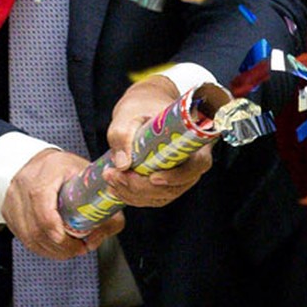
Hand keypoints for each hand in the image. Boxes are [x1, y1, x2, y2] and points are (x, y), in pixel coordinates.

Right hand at [3, 147, 124, 259]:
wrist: (39, 162)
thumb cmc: (65, 169)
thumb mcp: (88, 177)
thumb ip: (103, 205)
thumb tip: (101, 235)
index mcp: (46, 172)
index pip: (43, 205)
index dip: (56, 229)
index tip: (74, 242)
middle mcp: (25, 184)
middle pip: (37, 228)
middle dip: (61, 247)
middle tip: (79, 249)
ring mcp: (13, 199)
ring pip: (29, 237)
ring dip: (51, 251)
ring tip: (69, 250)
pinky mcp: (9, 212)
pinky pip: (23, 238)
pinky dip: (41, 247)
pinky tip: (54, 247)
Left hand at [103, 77, 214, 209]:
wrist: (142, 109)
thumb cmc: (140, 108)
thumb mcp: (129, 116)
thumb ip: (124, 135)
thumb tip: (123, 165)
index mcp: (193, 141)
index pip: (196, 166)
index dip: (177, 176)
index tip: (152, 177)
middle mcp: (191, 165)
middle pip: (174, 188)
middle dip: (142, 187)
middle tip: (116, 175)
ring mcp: (178, 179)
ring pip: (160, 197)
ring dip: (132, 193)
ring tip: (109, 177)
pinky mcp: (164, 187)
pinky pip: (151, 198)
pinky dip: (130, 195)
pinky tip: (114, 185)